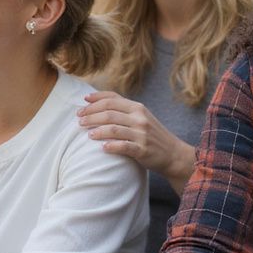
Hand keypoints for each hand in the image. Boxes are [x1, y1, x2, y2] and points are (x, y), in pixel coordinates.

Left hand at [78, 92, 194, 189]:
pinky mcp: (143, 150)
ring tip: (87, 134)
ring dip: (97, 130)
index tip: (82, 103)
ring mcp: (142, 134)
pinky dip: (111, 146)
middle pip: (109, 113)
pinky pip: (123, 146)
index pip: (112, 99)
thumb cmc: (152, 135)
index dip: (95, 100)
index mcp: (137, 108)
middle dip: (91, 115)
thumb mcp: (141, 117)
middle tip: (79, 120)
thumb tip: (97, 103)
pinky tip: (102, 148)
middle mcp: (140, 118)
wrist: (173, 154)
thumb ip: (123, 110)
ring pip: (113, 129)